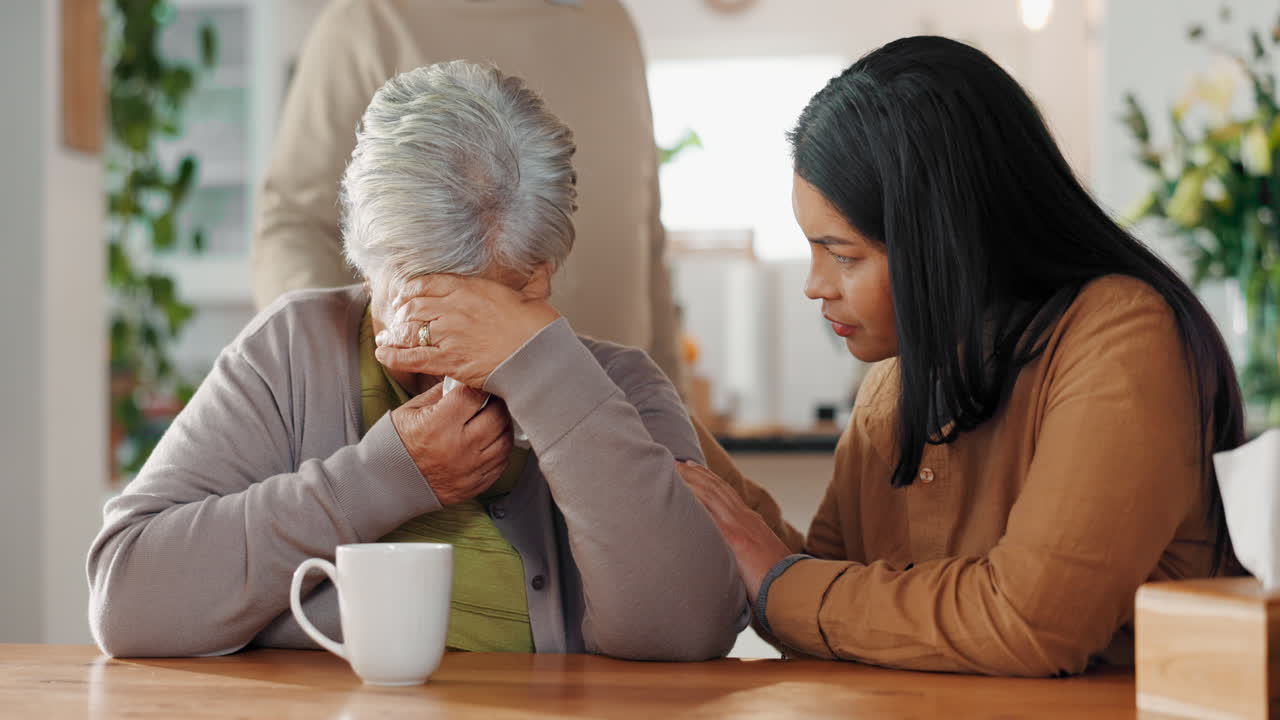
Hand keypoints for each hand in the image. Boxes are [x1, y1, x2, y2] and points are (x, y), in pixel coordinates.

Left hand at [374, 274, 560, 388]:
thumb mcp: (534, 295)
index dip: (411, 289)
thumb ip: (533, 279)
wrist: (539, 356)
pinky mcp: (448, 361)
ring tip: (387, 337)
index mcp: (470, 288)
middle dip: (400, 311)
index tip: (406, 295)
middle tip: (395, 317)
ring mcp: (449, 335)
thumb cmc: (539, 327)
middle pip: (413, 305)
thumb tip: (545, 264)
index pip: (428, 283)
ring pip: (409, 329)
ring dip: (395, 333)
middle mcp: (454, 308)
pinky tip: (383, 354)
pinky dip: (394, 356)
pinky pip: (412, 357)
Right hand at [390, 381, 513, 505]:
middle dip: (496, 403)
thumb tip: (463, 379)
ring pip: (505, 439)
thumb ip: (440, 393)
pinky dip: (501, 448)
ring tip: (493, 418)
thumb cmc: (397, 444)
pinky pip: (502, 462)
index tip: (480, 383)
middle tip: (491, 399)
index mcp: (439, 425)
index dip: (480, 386)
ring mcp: (469, 468)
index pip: (474, 395)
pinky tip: (492, 440)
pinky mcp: (475, 485)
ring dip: (503, 425)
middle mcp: (458, 447)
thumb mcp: (411, 411)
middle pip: (496, 416)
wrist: (387, 483)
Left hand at [677, 460, 791, 605]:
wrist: (795, 585)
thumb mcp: (761, 556)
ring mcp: (740, 526)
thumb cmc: (777, 579)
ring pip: (712, 494)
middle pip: (717, 488)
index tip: (693, 467)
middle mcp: (745, 518)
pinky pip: (712, 515)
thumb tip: (732, 552)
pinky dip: (697, 501)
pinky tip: (682, 493)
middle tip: (677, 462)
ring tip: (675, 468)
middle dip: (696, 473)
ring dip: (692, 479)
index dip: (709, 478)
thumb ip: (745, 548)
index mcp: (751, 522)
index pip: (727, 493)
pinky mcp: (736, 539)